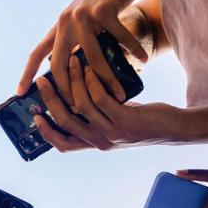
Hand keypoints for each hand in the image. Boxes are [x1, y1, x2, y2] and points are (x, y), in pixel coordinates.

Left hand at [17, 0, 147, 103]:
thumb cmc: (104, 0)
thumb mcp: (84, 21)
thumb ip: (79, 42)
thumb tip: (81, 73)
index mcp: (59, 27)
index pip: (38, 53)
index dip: (26, 74)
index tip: (19, 93)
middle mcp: (66, 22)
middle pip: (61, 65)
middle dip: (70, 91)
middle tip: (82, 109)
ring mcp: (83, 16)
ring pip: (93, 59)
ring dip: (107, 81)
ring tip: (119, 95)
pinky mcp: (104, 10)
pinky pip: (119, 39)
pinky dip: (133, 51)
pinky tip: (142, 61)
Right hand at [34, 57, 180, 151]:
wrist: (173, 128)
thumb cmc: (142, 121)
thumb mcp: (115, 121)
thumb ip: (96, 116)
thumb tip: (75, 98)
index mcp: (94, 144)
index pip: (63, 144)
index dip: (46, 131)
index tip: (35, 114)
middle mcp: (100, 142)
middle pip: (65, 122)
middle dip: (51, 99)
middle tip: (42, 80)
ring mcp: (112, 133)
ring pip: (81, 106)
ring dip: (72, 82)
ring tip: (69, 62)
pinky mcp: (124, 121)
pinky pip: (101, 100)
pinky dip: (91, 82)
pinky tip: (89, 68)